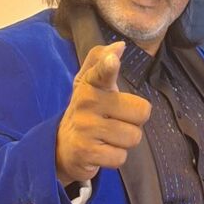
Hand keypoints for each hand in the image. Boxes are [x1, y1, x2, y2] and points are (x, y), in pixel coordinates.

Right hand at [56, 42, 151, 185]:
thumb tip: (119, 46)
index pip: (101, 72)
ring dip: (125, 141)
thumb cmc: (87, 111)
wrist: (63, 146)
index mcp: (91, 84)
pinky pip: (120, 157)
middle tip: (115, 121)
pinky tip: (102, 151)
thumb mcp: (91, 84)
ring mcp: (85, 128)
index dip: (108, 66)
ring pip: (133, 137)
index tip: (112, 61)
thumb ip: (102, 61)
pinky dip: (116, 157)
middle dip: (134, 122)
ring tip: (108, 137)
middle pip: (141, 113)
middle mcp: (86, 103)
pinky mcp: (86, 152)